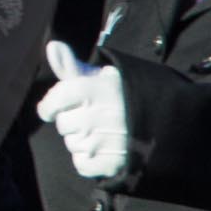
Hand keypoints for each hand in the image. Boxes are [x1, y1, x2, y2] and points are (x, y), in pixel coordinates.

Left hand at [38, 40, 130, 178]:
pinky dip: (87, 160)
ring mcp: (109, 141)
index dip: (48, 106)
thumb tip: (52, 45)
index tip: (49, 110)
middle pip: (63, 125)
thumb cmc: (121, 96)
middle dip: (72, 121)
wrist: (162, 119)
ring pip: (72, 145)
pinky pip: (81, 165)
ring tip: (101, 132)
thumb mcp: (100, 76)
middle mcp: (102, 114)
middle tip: (91, 117)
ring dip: (80, 141)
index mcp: (98, 89)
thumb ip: (71, 65)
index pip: (57, 99)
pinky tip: (101, 149)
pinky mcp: (115, 163)